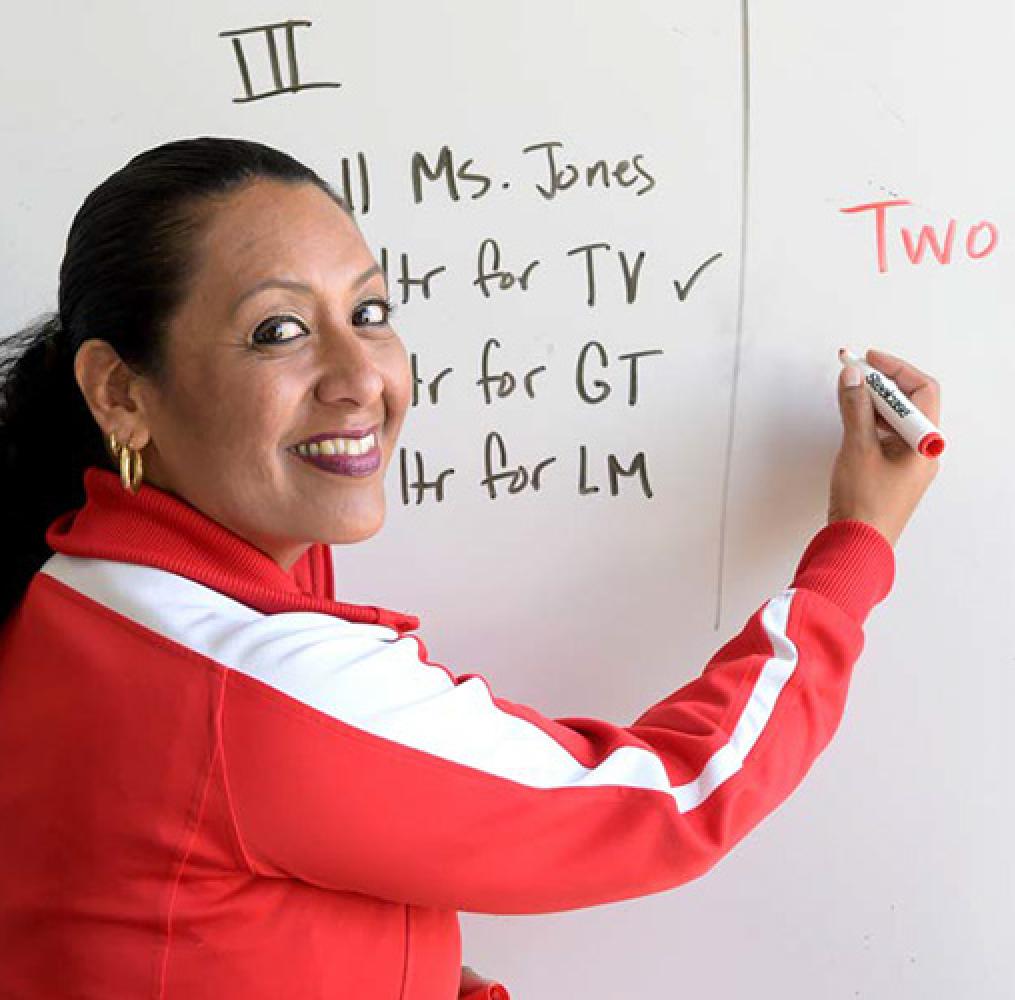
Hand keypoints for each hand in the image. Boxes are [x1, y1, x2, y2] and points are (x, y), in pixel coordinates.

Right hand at [827, 348, 940, 545]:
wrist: (857, 544)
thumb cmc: (865, 505)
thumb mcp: (857, 448)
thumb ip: (855, 409)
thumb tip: (854, 378)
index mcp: (925, 443)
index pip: (921, 390)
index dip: (896, 369)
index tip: (869, 360)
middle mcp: (922, 451)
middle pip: (910, 403)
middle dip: (881, 384)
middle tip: (854, 374)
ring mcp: (908, 463)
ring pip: (896, 420)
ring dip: (873, 403)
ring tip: (848, 395)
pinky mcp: (891, 472)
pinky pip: (885, 437)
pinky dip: (868, 423)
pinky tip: (850, 421)